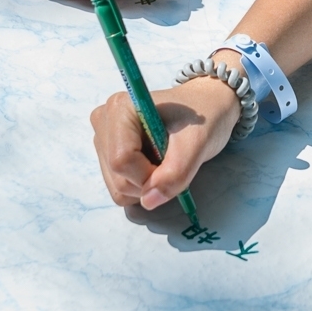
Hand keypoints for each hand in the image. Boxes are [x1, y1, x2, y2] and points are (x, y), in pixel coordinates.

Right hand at [91, 77, 240, 208]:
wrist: (207, 108)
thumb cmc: (204, 117)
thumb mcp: (197, 142)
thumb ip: (175, 173)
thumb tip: (148, 202)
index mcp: (120, 108)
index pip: (122, 160)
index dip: (149, 175)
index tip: (174, 164)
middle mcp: (104, 122)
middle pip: (118, 177)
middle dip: (150, 181)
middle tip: (173, 160)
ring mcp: (104, 140)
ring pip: (117, 188)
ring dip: (147, 186)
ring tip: (166, 160)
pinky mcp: (107, 156)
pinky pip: (120, 190)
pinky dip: (141, 188)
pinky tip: (155, 165)